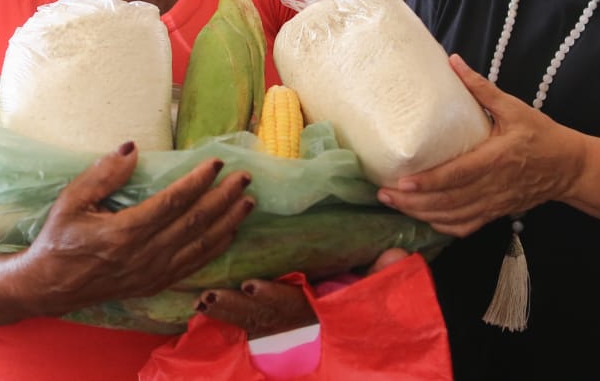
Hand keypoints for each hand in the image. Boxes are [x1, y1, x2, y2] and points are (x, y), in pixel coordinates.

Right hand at [14, 142, 254, 314]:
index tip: (217, 163)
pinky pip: (193, 264)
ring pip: (200, 245)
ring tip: (248, 201)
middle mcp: (144, 255)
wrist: (49, 286)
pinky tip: (230, 232)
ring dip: (227, 221)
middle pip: (195, 223)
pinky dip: (216, 247)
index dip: (198, 181)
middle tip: (245, 177)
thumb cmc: (59, 238)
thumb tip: (132, 148)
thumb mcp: (71, 200)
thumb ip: (103, 174)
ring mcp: (152, 273)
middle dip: (224, 198)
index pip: (173, 202)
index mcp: (124, 232)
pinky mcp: (155, 284)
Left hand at [196, 247, 411, 338]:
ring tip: (203, 301)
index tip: (252, 284)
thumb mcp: (371, 295)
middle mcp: (295, 322)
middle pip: (263, 316)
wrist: (356, 344)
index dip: (272, 294)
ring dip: (226, 311)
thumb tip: (396, 255)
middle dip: (237, 307)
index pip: (293, 303)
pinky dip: (226, 315)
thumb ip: (379, 278)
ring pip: (250, 321)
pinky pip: (246, 322)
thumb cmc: (358, 310)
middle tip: (211, 297)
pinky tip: (202, 304)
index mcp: (316, 310)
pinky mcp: (269, 324)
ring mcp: (280, 327)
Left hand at [376, 54, 584, 236]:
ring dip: (422, 215)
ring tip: (394, 206)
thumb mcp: (514, 107)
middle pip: (448, 201)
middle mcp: (493, 186)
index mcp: (497, 159)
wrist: (570, 167)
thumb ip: (481, 88)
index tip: (401, 182)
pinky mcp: (497, 213)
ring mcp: (495, 204)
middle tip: (384, 195)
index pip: (458, 175)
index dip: (429, 182)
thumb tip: (453, 61)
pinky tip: (423, 219)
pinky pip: (466, 226)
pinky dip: (443, 226)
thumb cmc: (541, 135)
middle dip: (413, 202)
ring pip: (454, 217)